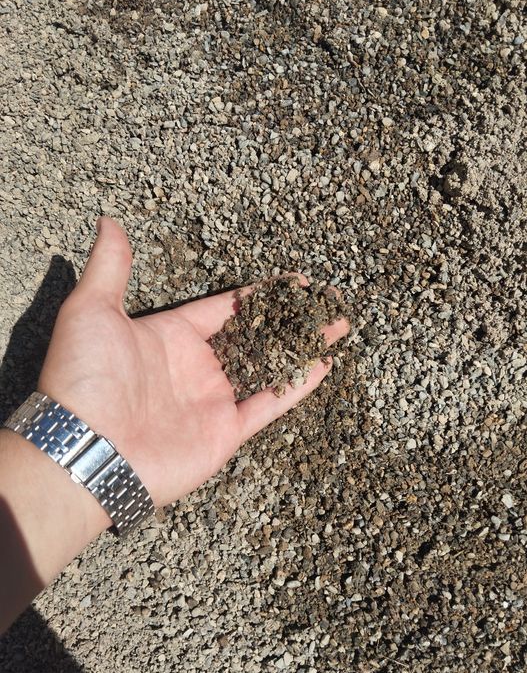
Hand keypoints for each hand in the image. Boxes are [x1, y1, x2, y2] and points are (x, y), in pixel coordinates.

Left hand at [38, 217, 349, 514]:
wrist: (85, 450)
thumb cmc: (85, 377)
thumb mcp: (92, 310)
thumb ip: (111, 267)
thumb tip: (108, 222)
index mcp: (171, 335)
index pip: (226, 307)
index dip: (260, 294)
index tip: (294, 283)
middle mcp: (196, 366)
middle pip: (256, 335)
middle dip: (292, 319)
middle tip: (327, 303)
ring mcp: (213, 399)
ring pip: (269, 366)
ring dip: (303, 346)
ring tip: (336, 327)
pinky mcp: (225, 431)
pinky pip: (268, 404)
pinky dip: (295, 386)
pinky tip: (322, 364)